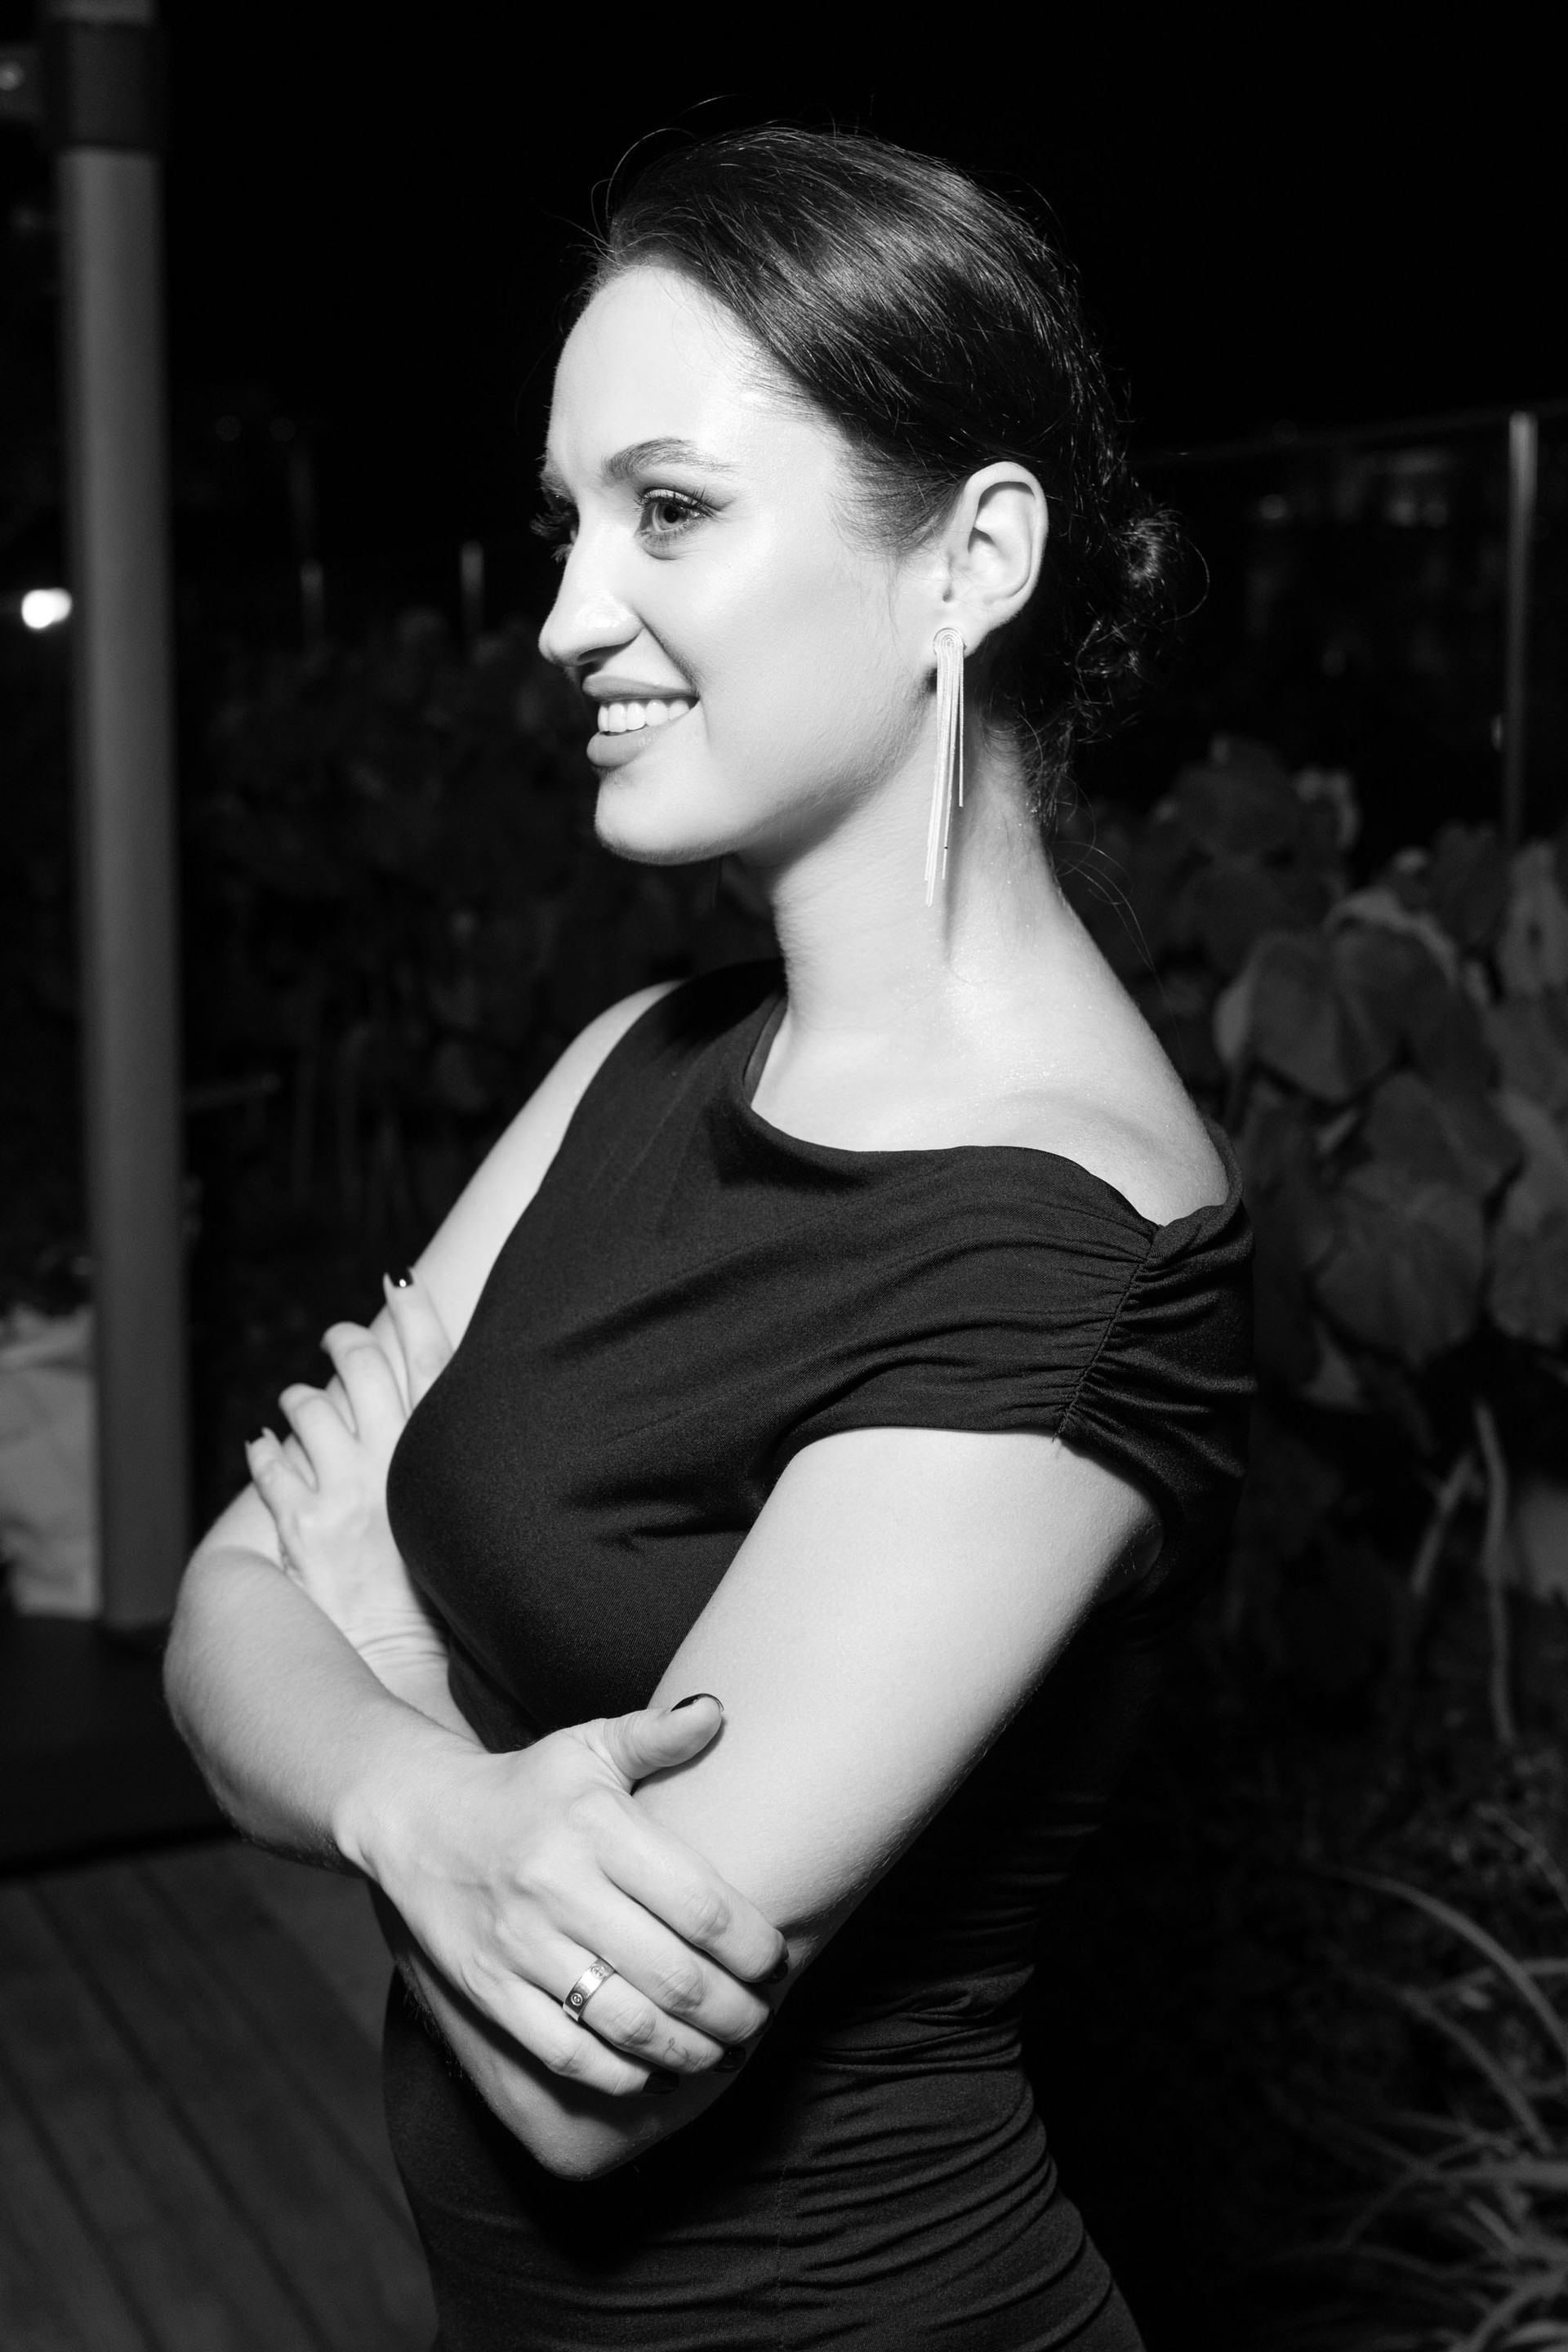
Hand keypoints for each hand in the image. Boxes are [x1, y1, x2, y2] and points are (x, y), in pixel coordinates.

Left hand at [246, 1270, 450, 1660]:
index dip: (414, 1313)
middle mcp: (390, 1467)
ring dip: (302, 1399)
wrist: (402, 1665)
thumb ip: (450, 1464)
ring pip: (309, 1410)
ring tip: (300, 1402)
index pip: (430, 1364)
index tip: (398, 1277)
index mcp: (436, 1461)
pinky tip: (263, 1446)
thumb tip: (446, 1419)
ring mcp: (341, 1494)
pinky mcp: (300, 1527)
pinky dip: (264, 1452)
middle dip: (349, 1342)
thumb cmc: (446, 1600)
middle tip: (341, 1334)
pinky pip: (270, 1467)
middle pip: (364, 1371)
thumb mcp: (461, 1519)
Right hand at [354, 1692, 788, 2095]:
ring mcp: (522, 1945)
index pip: (700, 1904)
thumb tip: (718, 1710)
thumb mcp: (587, 1746)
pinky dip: (620, 2074)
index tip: (778, 1962)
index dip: (752, 1947)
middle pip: (674, 1976)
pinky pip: (568, 2053)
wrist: (416, 1818)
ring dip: (689, 2050)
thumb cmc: (525, 1786)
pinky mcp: (490, 1990)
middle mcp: (560, 1888)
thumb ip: (656, 1734)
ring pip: (627, 2023)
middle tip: (761, 2019)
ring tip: (723, 2051)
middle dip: (734, 2011)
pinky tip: (654, 2070)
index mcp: (597, 1827)